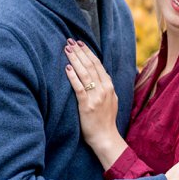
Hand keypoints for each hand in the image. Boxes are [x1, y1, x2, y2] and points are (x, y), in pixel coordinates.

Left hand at [65, 40, 125, 167]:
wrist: (106, 138)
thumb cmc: (105, 120)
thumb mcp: (112, 100)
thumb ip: (106, 87)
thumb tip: (101, 75)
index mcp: (109, 87)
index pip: (98, 64)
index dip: (88, 52)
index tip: (80, 43)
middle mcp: (104, 89)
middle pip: (91, 65)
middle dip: (80, 52)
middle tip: (70, 41)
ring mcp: (96, 97)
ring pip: (85, 73)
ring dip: (75, 59)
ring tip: (67, 49)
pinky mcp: (87, 105)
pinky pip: (79, 88)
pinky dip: (73, 76)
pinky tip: (67, 68)